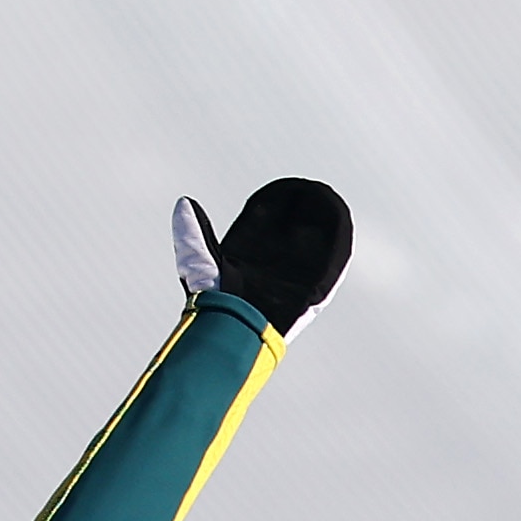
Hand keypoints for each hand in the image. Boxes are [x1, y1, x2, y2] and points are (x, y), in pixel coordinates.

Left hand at [174, 178, 353, 329]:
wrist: (237, 328)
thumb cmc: (216, 301)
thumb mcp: (199, 261)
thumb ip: (193, 234)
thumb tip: (183, 203)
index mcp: (248, 262)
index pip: (265, 229)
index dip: (274, 209)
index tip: (282, 192)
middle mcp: (273, 270)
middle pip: (292, 235)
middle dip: (301, 213)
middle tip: (307, 191)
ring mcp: (293, 279)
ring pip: (312, 245)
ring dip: (318, 223)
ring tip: (323, 197)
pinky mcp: (311, 287)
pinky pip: (329, 261)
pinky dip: (335, 239)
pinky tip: (336, 217)